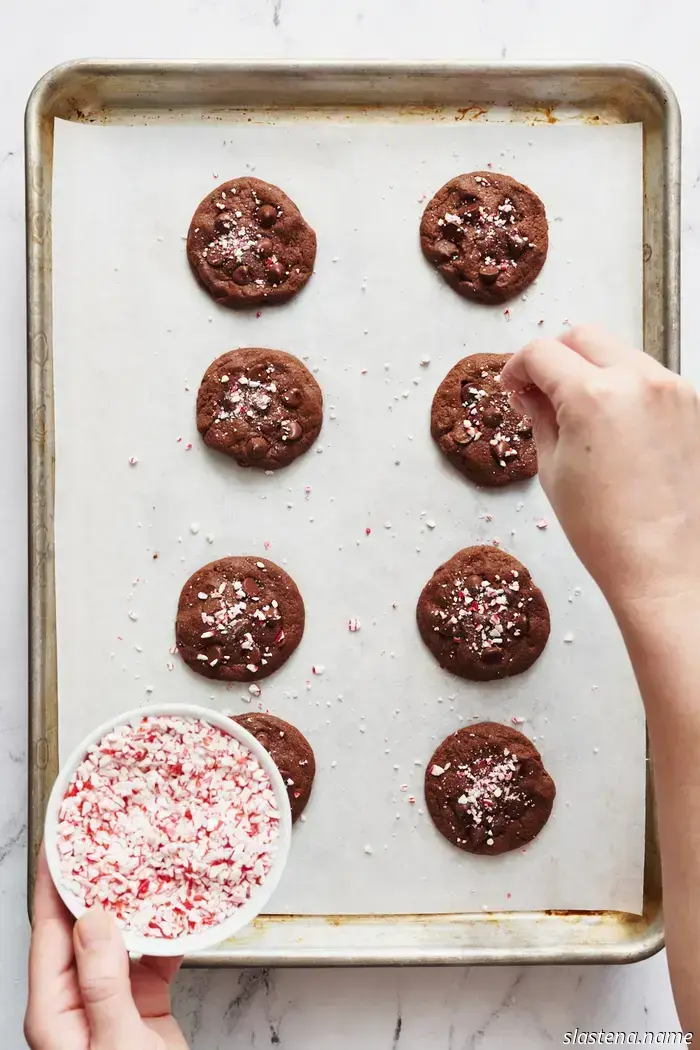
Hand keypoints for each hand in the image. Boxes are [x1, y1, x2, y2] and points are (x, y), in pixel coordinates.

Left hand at [25, 845, 187, 1049]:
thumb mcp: (117, 1044)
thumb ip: (103, 985)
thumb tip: (93, 921)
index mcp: (55, 1011)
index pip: (48, 930)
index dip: (53, 880)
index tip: (62, 841)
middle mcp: (79, 1000)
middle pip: (81, 925)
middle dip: (94, 880)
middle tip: (111, 837)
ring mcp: (111, 1001)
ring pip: (118, 935)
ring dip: (134, 901)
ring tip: (146, 861)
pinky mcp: (143, 1004)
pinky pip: (152, 954)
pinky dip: (168, 931)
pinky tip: (181, 910)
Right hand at [500, 326, 699, 615]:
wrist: (665, 566)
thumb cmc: (605, 530)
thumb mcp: (553, 470)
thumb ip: (540, 417)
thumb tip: (530, 392)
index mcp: (594, 395)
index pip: (543, 353)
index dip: (517, 368)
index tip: (513, 388)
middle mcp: (638, 380)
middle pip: (584, 337)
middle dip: (555, 356)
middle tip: (540, 391)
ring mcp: (672, 389)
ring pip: (619, 352)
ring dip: (591, 368)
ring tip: (577, 413)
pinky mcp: (691, 405)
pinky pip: (648, 377)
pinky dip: (623, 387)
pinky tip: (611, 426)